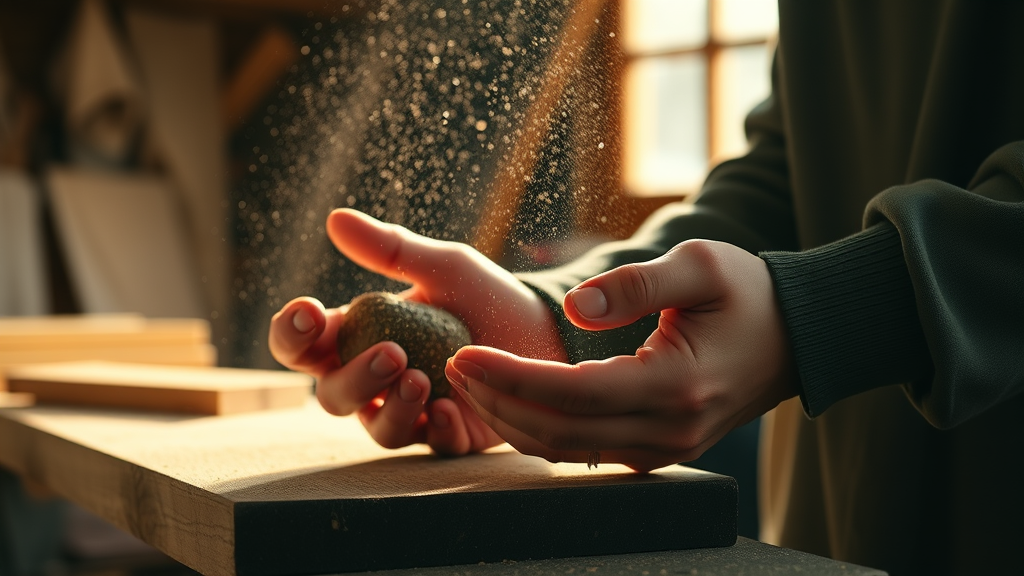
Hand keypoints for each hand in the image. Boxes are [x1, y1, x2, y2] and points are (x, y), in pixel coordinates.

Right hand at [269, 209, 567, 455]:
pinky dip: (438, 429)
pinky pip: (432, 446)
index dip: (293, 333)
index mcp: (362, 338)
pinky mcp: (451, 437)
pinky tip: (452, 408)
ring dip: (393, 407)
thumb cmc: (489, 297)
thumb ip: (392, 250)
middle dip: (353, 377)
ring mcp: (413, 414)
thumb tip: (336, 219)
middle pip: (332, 395)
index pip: (304, 346)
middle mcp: (377, 383)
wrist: (550, 332)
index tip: (310, 311)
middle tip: (392, 353)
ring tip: (421, 378)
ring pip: (379, 429)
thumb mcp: (445, 267)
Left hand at [444, 239, 798, 471]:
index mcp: (677, 385)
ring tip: (470, 382)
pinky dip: (540, 431)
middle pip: (559, 434)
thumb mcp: (700, 264)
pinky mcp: (657, 451)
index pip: (572, 394)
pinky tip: (510, 401)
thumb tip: (575, 308)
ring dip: (511, 421)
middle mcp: (668, 431)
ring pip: (567, 451)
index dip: (510, 377)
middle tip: (452, 365)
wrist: (796, 338)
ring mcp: (664, 450)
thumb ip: (636, 283)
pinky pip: (585, 451)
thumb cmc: (748, 294)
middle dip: (496, 402)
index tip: (463, 353)